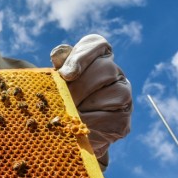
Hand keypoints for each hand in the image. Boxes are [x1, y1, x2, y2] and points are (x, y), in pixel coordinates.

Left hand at [50, 34, 131, 168]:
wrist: (66, 132)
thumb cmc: (58, 99)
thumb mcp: (55, 81)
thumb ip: (57, 67)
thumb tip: (58, 55)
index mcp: (97, 58)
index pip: (98, 45)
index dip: (82, 56)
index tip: (66, 74)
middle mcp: (115, 74)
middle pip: (106, 68)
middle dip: (79, 86)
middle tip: (62, 100)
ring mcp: (123, 97)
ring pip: (114, 93)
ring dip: (86, 106)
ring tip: (68, 114)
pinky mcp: (122, 122)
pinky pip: (111, 119)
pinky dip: (91, 124)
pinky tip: (78, 126)